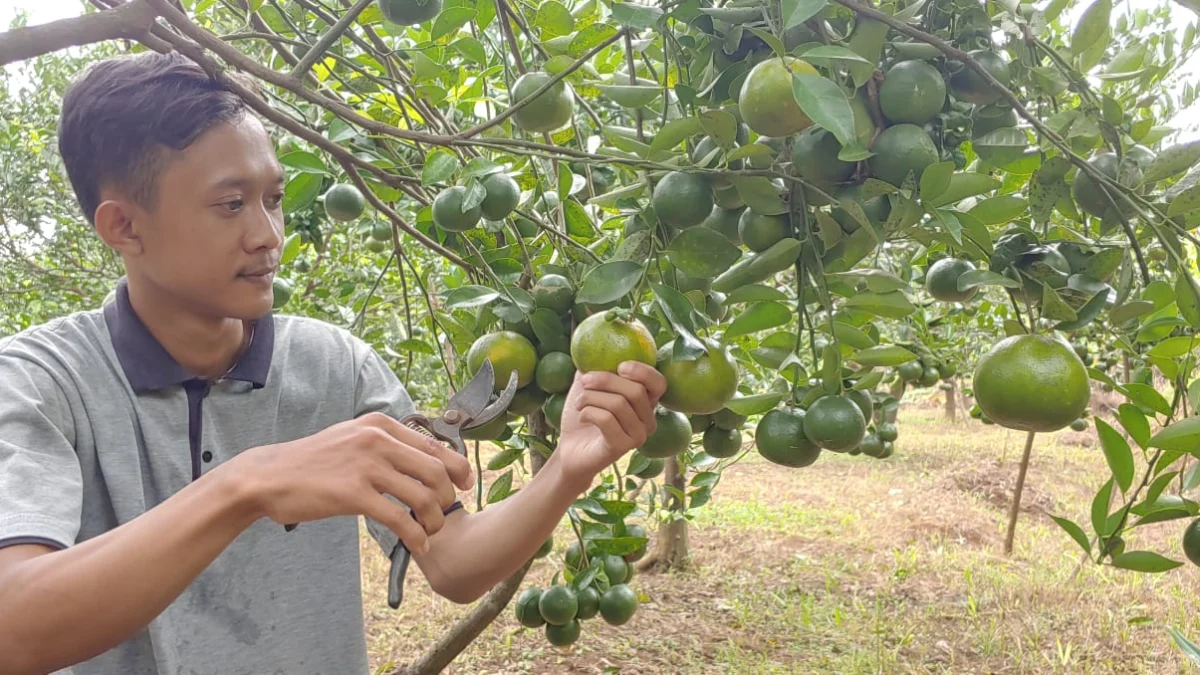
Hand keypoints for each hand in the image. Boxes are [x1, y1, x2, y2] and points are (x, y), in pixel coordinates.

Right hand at [233, 412, 473, 554]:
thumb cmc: (313, 462)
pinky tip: (417, 545)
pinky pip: (399, 518)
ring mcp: (366, 466)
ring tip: (428, 532)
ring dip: (434, 520)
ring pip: (423, 496)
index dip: (457, 469)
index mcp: (381, 425)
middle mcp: (378, 440)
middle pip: (436, 471)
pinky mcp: (353, 494)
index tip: (464, 486)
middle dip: (448, 498)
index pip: (435, 445)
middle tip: (444, 514)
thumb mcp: (353, 438)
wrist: (269, 476)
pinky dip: (416, 536)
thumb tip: (424, 457)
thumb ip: (386, 443)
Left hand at [557, 361, 666, 487]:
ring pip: (618, 405)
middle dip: (605, 380)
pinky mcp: (622, 448)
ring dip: (591, 397)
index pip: (659, 383)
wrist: (570, 449)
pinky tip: (582, 415)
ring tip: (579, 402)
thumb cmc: (583, 415)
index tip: (620, 366)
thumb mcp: (588, 384)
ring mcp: (638, 436)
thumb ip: (595, 363)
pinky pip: (606, 420)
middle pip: (635, 391)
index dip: (643, 372)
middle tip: (584, 381)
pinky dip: (588, 412)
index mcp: (645, 402)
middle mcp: (648, 420)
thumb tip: (598, 336)